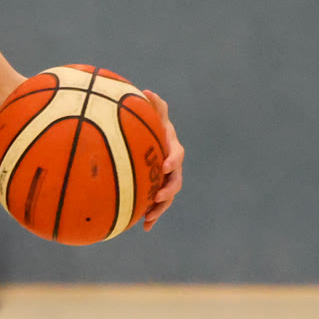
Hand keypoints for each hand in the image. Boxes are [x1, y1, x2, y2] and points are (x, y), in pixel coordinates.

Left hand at [141, 90, 184, 230]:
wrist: (147, 146)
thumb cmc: (149, 129)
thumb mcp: (152, 118)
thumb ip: (153, 107)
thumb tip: (147, 91)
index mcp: (171, 149)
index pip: (175, 155)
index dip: (172, 160)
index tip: (164, 165)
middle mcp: (171, 167)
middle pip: (175, 180)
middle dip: (169, 189)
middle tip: (160, 196)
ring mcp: (165, 181)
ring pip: (167, 196)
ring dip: (160, 207)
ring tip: (149, 217)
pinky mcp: (157, 192)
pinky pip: (156, 206)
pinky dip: (151, 216)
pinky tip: (143, 228)